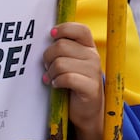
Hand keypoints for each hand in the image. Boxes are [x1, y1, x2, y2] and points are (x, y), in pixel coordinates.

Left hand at [44, 22, 104, 139]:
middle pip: (61, 46)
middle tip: (48, 67)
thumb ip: (61, 49)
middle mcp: (94, 56)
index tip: (51, 35)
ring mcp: (94, 72)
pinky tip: (56, 85)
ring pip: (60, 63)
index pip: (80, 29)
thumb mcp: (68, 62)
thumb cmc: (72, 82)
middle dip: (48, 57)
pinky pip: (66, 78)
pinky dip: (56, 82)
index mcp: (88, 47)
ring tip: (52, 78)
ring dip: (51, 72)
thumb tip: (44, 38)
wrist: (85, 110)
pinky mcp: (91, 87)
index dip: (63, 29)